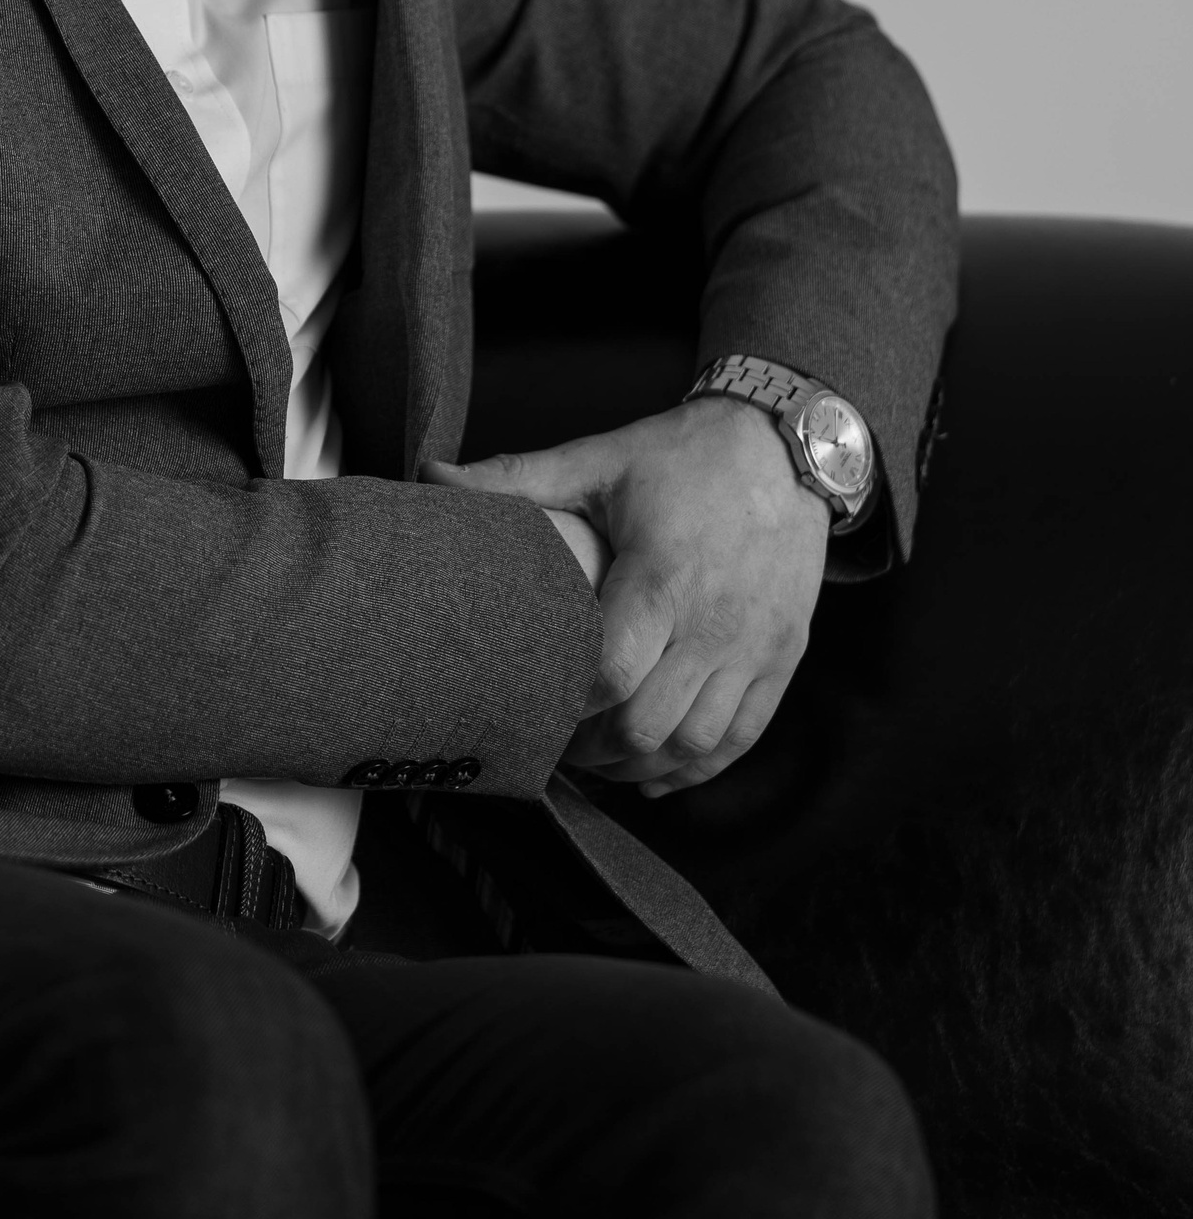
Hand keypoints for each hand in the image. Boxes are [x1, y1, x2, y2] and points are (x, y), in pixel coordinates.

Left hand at [420, 401, 828, 794]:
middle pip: (649, 726)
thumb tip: (430, 475)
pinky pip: (741, 738)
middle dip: (593, 750)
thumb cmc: (685, 454)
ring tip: (596, 759)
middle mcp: (716, 623)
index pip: (612, 674)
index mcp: (664, 576)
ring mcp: (756, 647)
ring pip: (695, 745)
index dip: (566, 704)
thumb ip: (517, 478)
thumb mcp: (601, 459)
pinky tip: (654, 772)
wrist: (787, 446)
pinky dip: (695, 769)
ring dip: (639, 765)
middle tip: (553, 742)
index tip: (531, 704)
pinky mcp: (783, 658)